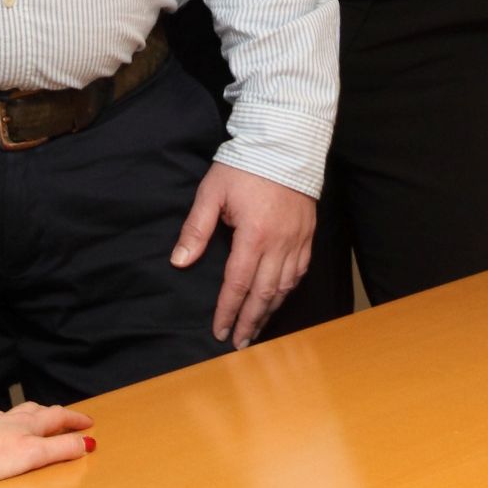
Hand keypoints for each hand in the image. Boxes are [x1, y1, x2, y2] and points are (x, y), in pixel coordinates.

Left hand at [0, 403, 94, 482]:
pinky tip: (4, 425)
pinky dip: (11, 421)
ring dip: (37, 414)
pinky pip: (2, 420)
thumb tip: (86, 443)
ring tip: (42, 416)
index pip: (60, 417)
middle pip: (42, 411)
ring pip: (22, 413)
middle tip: (71, 419)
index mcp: (31, 424)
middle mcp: (15, 420)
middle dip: (59, 415)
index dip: (76, 420)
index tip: (89, 422)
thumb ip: (60, 448)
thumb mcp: (33, 454)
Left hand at [170, 160, 314, 347]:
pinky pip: (300, 272)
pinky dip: (288, 291)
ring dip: (269, 311)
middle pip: (264, 294)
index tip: (219, 331)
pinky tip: (278, 300)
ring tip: (256, 329)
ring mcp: (298, 240)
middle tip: (240, 344)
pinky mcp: (308, 235)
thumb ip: (196, 229)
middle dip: (250, 321)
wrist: (285, 143)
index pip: (237, 284)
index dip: (227, 311)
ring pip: (284, 287)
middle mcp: (280, 243)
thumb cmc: (244, 166)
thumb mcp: (212, 192)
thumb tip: (180, 262)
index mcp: (254, 235)